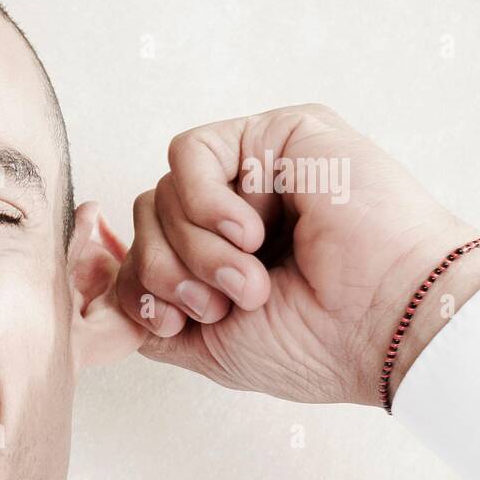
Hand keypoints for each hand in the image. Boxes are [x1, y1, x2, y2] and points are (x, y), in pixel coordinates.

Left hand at [114, 104, 479, 405]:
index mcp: (216, 255)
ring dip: (195, 250)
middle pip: (144, 220)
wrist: (383, 326)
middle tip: (218, 305)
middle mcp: (231, 210)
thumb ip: (144, 312)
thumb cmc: (312, 343)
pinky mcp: (273, 135)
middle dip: (165, 273)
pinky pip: (189, 154)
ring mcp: (251, 170)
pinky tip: (252, 233)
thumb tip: (95, 283)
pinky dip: (206, 204)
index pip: (136, 246)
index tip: (158, 315)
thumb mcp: (203, 344)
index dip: (128, 278)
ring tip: (250, 281)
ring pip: (161, 193)